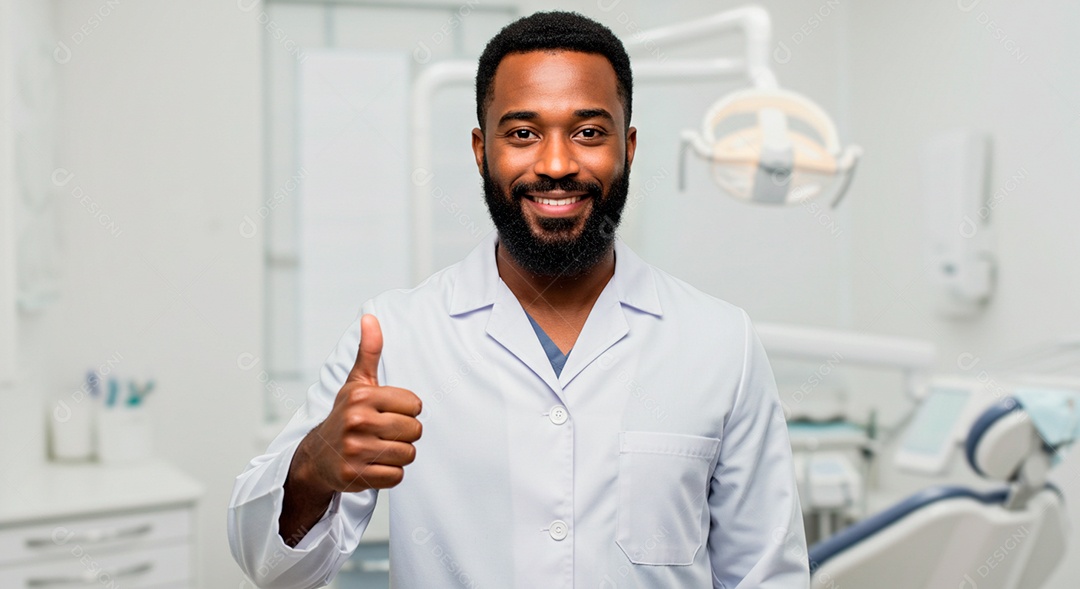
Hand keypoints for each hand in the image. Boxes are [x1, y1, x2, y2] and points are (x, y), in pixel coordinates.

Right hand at [300, 314, 422, 492]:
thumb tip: (370, 317)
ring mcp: (354, 450)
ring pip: (407, 454)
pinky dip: (390, 474)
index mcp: (362, 396)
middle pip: (414, 431)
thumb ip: (369, 352)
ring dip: (398, 455)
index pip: (415, 405)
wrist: (317, 456)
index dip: (407, 411)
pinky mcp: (354, 475)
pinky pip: (396, 477)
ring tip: (379, 449)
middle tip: (384, 433)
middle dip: (404, 434)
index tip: (388, 413)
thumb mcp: (356, 383)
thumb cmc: (344, 415)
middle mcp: (356, 421)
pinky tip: (373, 465)